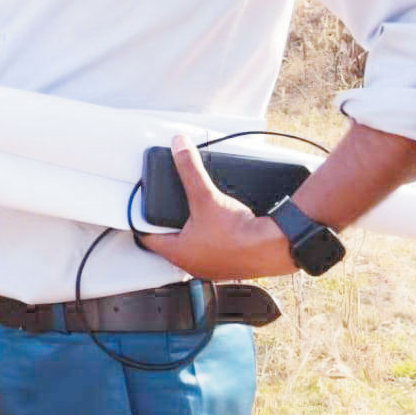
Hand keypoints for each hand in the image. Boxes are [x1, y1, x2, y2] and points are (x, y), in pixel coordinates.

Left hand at [138, 137, 298, 279]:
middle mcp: (193, 265)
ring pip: (191, 246)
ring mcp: (212, 267)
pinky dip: (209, 236)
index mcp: (179, 253)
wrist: (276, 248)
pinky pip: (211, 249)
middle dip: (167, 223)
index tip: (140, 207)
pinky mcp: (230, 264)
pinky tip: (216, 225)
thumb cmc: (240, 234)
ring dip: (189, 231)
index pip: (148, 237)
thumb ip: (189, 169)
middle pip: (169, 241)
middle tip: (166, 206)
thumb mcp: (206, 196)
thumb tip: (179, 147)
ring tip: (191, 213)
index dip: (142, 220)